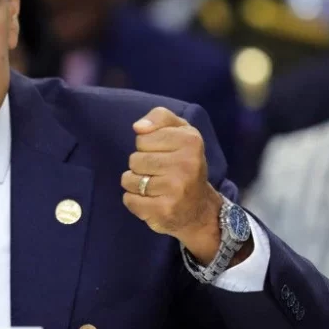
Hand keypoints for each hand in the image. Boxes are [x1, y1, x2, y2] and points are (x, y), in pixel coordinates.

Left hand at [120, 107, 223, 262]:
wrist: (200, 209)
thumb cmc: (185, 165)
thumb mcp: (181, 132)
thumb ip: (161, 118)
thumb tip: (138, 127)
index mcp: (191, 141)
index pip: (142, 138)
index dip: (147, 147)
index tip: (164, 155)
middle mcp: (186, 164)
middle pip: (134, 159)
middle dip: (140, 167)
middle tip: (159, 174)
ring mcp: (175, 189)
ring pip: (129, 180)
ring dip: (135, 184)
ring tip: (155, 187)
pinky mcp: (163, 210)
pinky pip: (129, 200)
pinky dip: (134, 201)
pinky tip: (151, 201)